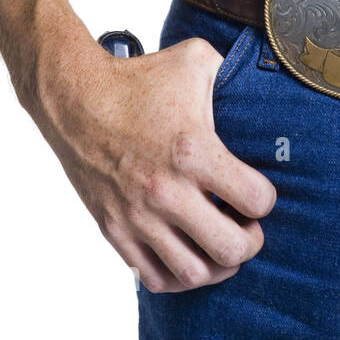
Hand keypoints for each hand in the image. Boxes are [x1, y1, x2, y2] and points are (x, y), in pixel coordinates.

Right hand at [28, 35, 275, 292]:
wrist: (72, 98)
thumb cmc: (139, 79)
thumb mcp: (196, 60)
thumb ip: (236, 73)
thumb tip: (266, 84)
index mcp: (193, 151)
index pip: (256, 201)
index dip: (266, 199)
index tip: (257, 190)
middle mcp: (166, 191)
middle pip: (231, 249)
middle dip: (251, 242)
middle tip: (247, 225)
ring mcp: (138, 216)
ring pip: (195, 273)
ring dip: (218, 263)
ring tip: (219, 241)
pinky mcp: (115, 230)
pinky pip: (156, 278)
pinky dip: (181, 275)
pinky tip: (189, 253)